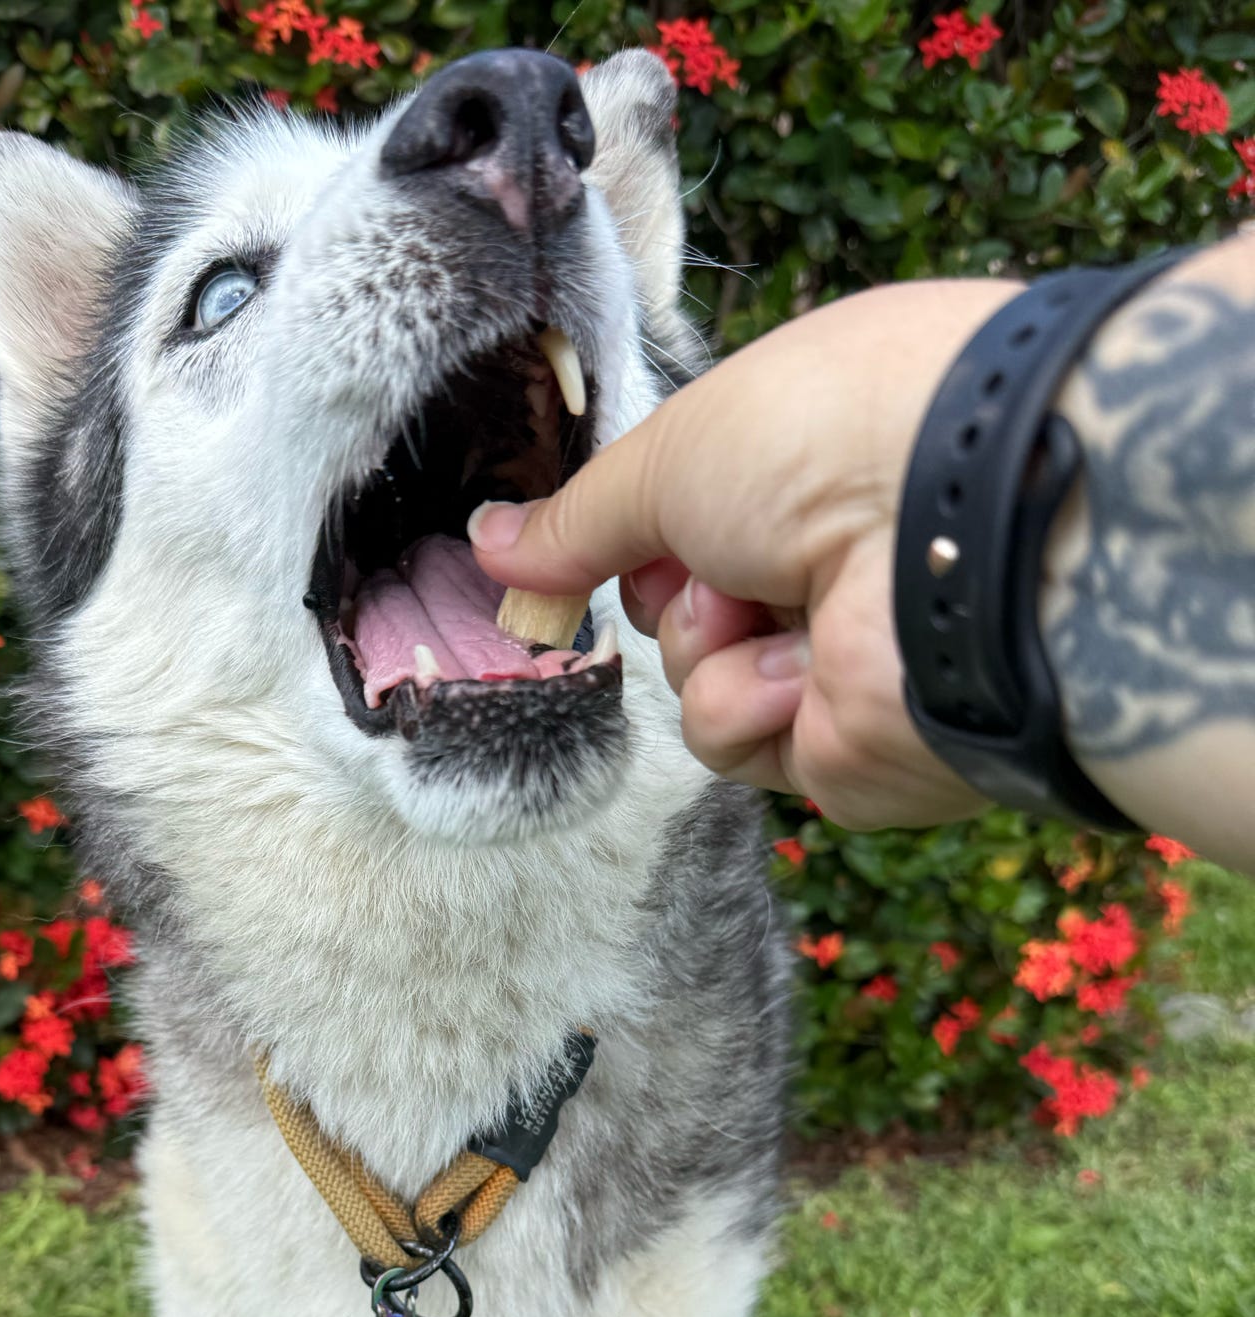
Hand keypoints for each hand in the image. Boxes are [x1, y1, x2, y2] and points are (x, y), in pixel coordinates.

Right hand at [469, 279, 1019, 828]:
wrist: (954, 534)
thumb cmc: (831, 440)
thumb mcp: (672, 455)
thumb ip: (578, 519)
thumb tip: (491, 547)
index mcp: (812, 462)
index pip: (689, 521)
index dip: (637, 531)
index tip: (598, 535)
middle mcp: (840, 558)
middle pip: (685, 608)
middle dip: (678, 589)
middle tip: (715, 558)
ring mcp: (853, 657)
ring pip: (700, 686)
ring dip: (710, 648)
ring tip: (772, 609)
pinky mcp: (860, 745)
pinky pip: (739, 744)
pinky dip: (751, 707)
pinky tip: (803, 671)